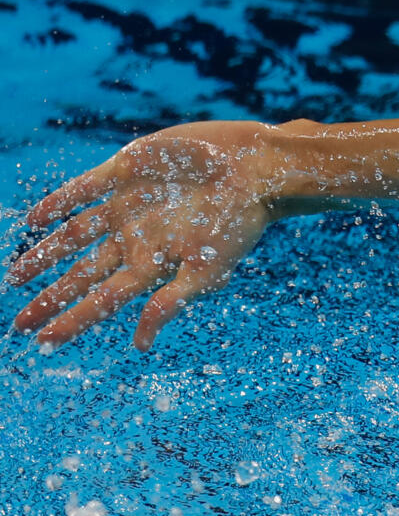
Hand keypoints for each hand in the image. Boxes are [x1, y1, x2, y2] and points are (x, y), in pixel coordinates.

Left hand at [9, 122, 283, 349]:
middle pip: (82, 275)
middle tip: (19, 325)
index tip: (41, 342)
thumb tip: (140, 345)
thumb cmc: (240, 224)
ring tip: (15, 277)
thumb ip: (170, 303)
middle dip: (51, 299)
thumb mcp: (208, 271)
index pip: (102, 299)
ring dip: (44, 255)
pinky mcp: (126, 170)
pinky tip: (34, 220)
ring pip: (74, 235)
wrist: (258, 169)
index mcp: (153, 265)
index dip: (71, 321)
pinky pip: (82, 189)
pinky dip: (57, 204)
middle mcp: (135, 238)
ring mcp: (127, 205)